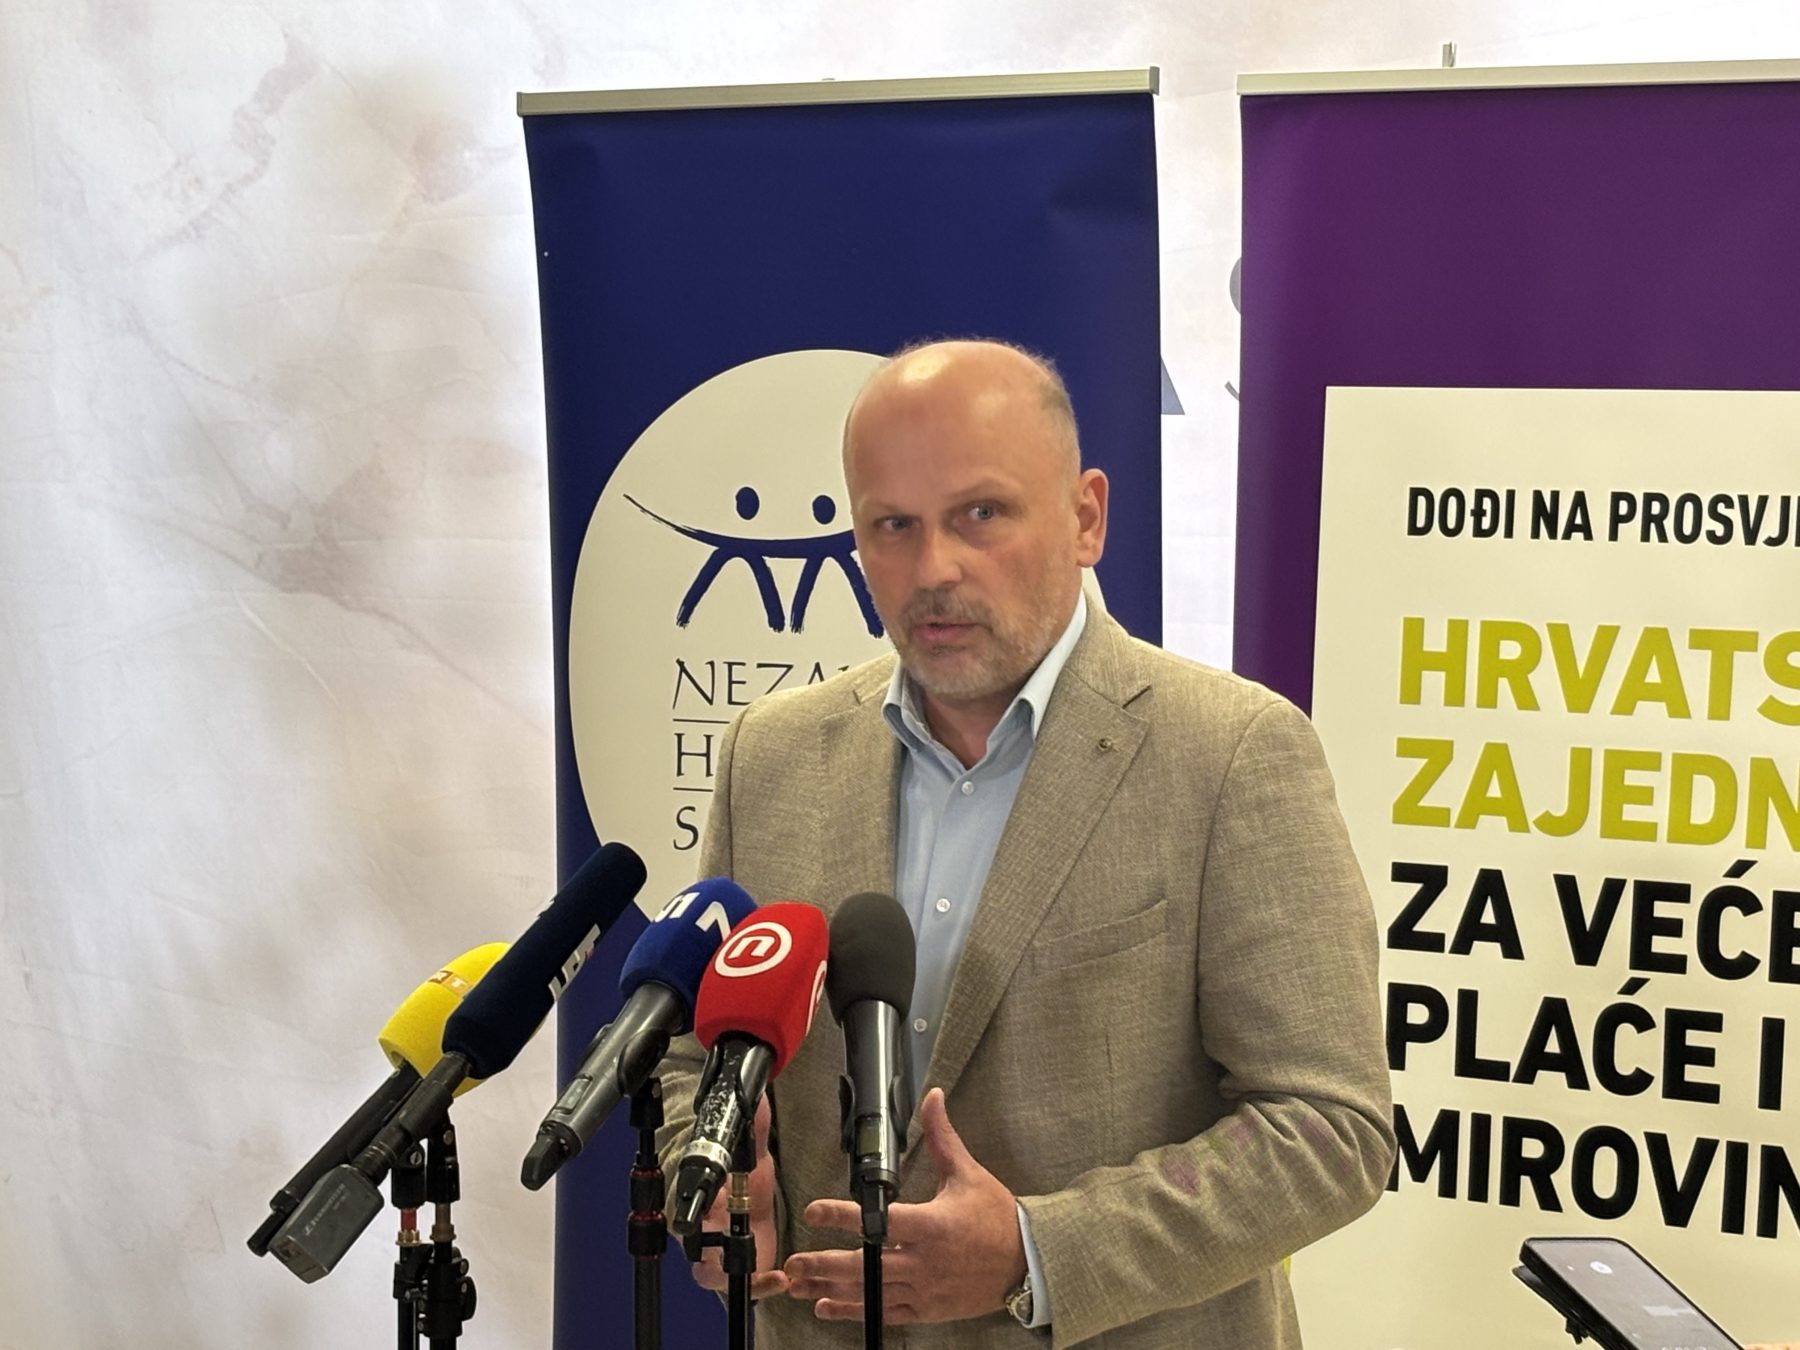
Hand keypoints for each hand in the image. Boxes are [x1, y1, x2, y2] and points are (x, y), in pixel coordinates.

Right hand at [687, 1094, 789, 1299]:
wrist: (754, 1204)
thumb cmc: (746, 1180)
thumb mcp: (754, 1155)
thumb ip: (756, 1128)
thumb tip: (757, 1096)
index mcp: (704, 1194)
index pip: (691, 1200)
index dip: (700, 1206)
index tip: (716, 1207)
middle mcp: (704, 1226)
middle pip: (694, 1244)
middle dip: (709, 1250)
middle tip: (728, 1250)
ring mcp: (717, 1252)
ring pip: (709, 1272)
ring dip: (729, 1274)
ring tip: (763, 1272)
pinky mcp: (735, 1271)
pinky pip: (738, 1285)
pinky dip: (757, 1286)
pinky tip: (779, 1278)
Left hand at [783, 1088, 1026, 1324]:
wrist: (1026, 1262)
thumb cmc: (997, 1217)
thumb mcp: (968, 1174)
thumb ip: (943, 1137)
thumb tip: (933, 1097)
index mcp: (933, 1226)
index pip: (880, 1221)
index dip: (844, 1217)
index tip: (815, 1211)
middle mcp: (924, 1262)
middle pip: (866, 1265)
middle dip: (824, 1265)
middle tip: (793, 1263)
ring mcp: (924, 1290)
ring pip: (870, 1292)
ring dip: (831, 1290)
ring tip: (799, 1286)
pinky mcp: (928, 1309)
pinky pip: (885, 1313)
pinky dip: (855, 1312)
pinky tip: (828, 1308)